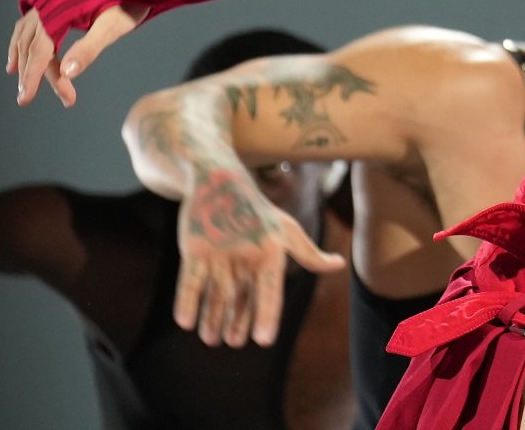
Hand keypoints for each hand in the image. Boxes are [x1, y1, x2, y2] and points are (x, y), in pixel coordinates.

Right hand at [6, 2, 146, 106]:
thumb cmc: (129, 4)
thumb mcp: (112, 29)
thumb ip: (88, 49)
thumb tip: (67, 74)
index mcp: (59, 8)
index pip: (40, 50)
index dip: (33, 76)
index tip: (26, 100)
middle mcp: (48, 1)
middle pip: (32, 45)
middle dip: (32, 73)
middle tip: (28, 99)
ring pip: (26, 34)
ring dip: (23, 59)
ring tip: (21, 83)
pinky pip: (28, 23)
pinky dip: (22, 42)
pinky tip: (20, 56)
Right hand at [174, 169, 344, 346]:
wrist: (221, 183)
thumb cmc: (259, 213)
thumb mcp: (288, 231)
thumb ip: (311, 255)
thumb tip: (339, 265)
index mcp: (270, 253)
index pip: (270, 291)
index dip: (267, 315)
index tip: (263, 341)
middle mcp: (245, 255)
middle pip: (240, 299)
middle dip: (236, 323)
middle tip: (234, 342)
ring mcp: (219, 254)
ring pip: (216, 295)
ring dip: (213, 319)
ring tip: (211, 339)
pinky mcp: (195, 250)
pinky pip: (190, 281)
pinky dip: (187, 301)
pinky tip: (184, 322)